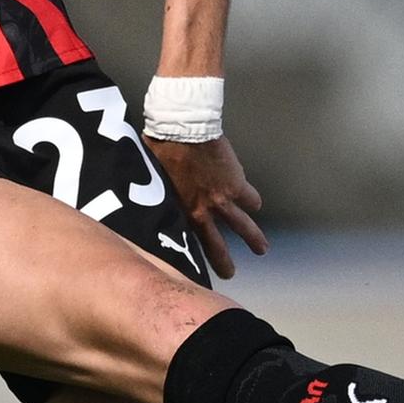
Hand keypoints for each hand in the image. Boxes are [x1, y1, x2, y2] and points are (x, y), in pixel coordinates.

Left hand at [149, 136, 266, 279]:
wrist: (184, 128)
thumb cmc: (161, 147)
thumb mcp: (151, 175)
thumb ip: (155, 190)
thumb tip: (142, 193)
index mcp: (179, 210)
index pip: (185, 241)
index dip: (189, 256)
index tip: (192, 269)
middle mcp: (202, 211)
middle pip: (216, 245)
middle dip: (223, 262)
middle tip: (229, 273)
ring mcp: (223, 199)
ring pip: (243, 226)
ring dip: (253, 238)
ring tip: (261, 249)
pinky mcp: (237, 183)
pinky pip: (251, 198)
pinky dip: (253, 201)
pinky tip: (256, 204)